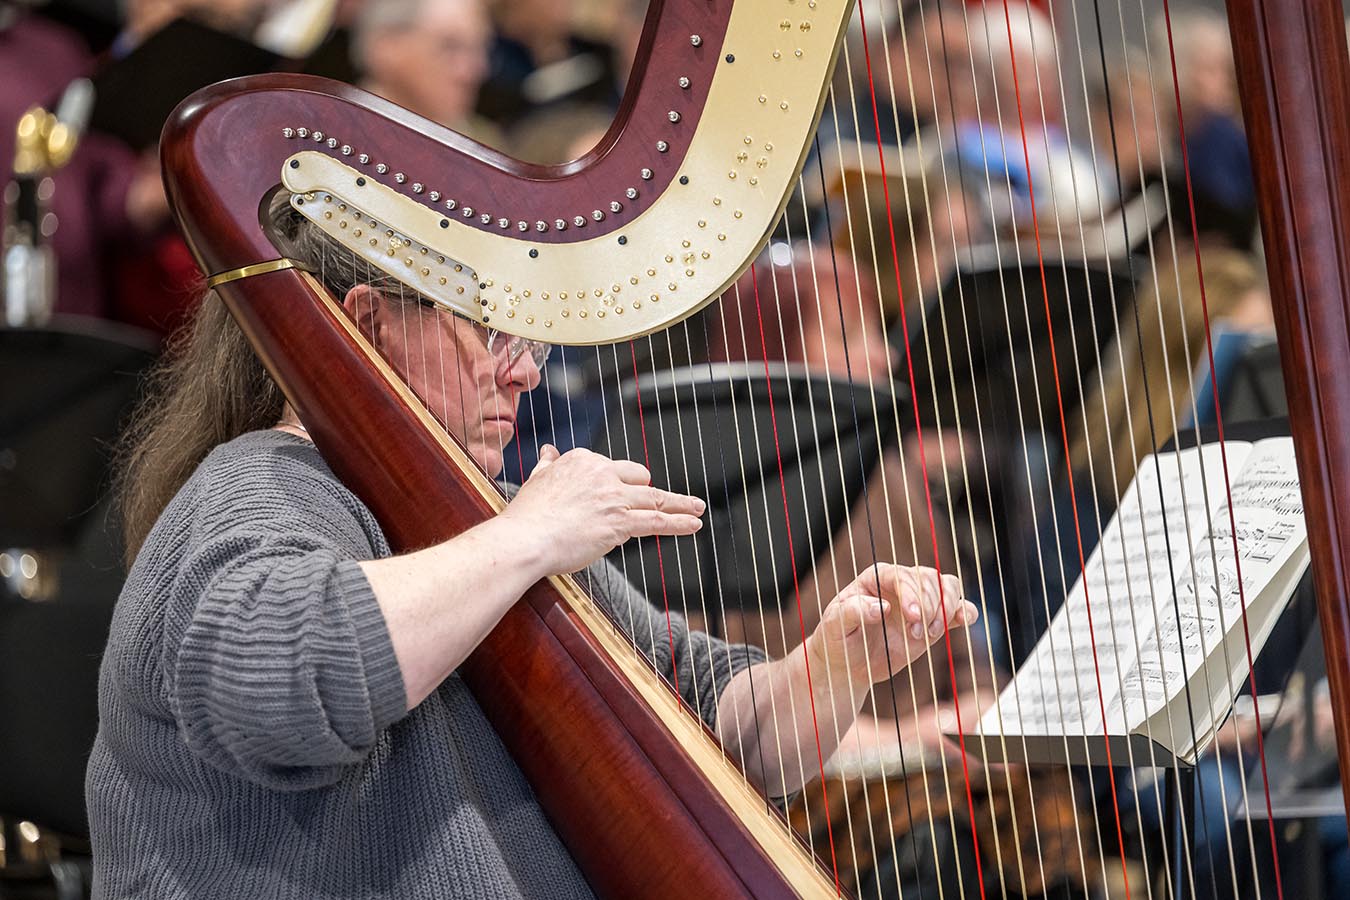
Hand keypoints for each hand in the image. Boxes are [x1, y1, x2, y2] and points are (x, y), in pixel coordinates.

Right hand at [500, 445, 705, 575]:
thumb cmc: (527, 517)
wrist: (525, 539)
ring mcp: (614, 498)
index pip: (613, 468)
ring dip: (680, 504)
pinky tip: (694, 523)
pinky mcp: (621, 523)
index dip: (617, 484)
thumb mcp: (537, 480)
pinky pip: (658, 521)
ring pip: (655, 498)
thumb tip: (548, 451)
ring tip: (697, 508)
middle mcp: (602, 474)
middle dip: (647, 492)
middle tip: (660, 503)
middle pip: (639, 478)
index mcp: (583, 461)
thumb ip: (548, 464)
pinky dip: (680, 522)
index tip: (619, 494)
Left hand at [806, 564, 977, 687]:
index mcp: (875, 578)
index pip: (901, 575)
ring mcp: (920, 602)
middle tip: (915, 634)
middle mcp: (901, 584)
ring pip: (948, 587)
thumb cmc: (837, 640)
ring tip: (929, 634)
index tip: (913, 616)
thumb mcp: (833, 625)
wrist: (848, 664)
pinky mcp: (933, 621)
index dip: (911, 593)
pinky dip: (965, 612)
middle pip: (929, 580)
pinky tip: (962, 620)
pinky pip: (958, 608)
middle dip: (928, 607)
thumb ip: (852, 612)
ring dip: (946, 609)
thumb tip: (881, 607)